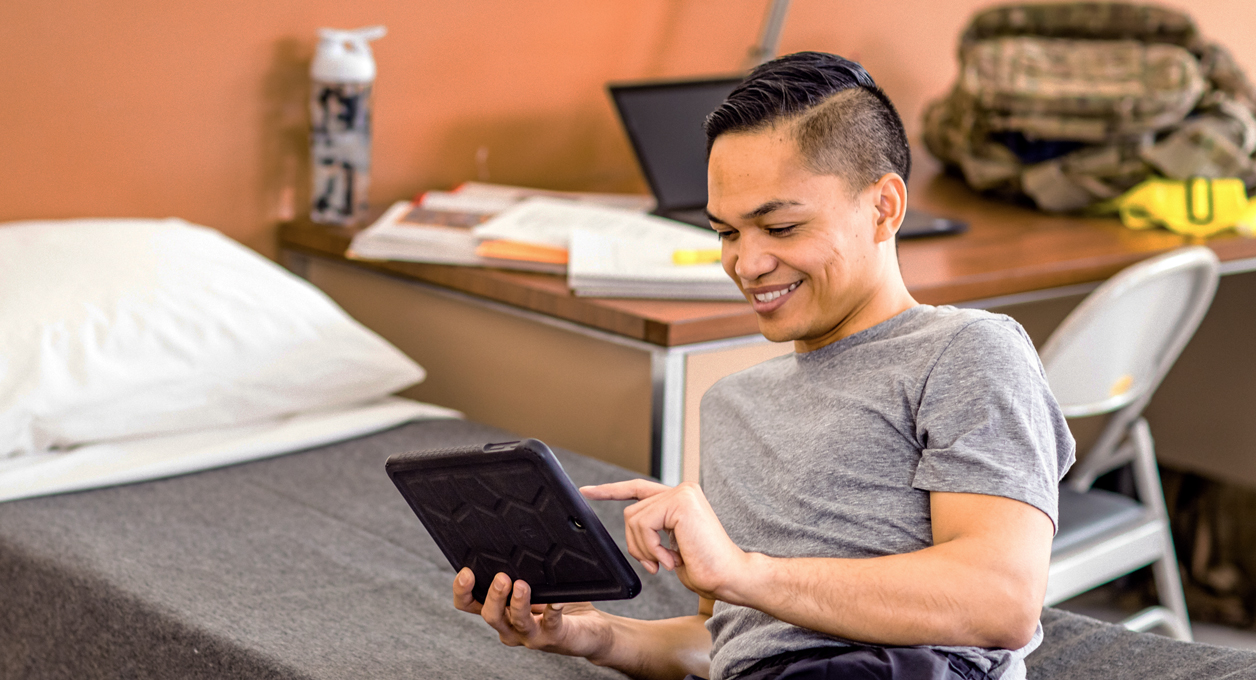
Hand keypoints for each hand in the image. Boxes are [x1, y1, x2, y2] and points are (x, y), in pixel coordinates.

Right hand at [451, 568, 610, 659]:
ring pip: (516, 622)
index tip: (466, 572)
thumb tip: (517, 532)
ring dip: (518, 603)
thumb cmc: (557, 602)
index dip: (463, 591)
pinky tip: (556, 601)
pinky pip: (551, 624)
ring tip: (522, 585)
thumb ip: (523, 566)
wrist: (589, 629)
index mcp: (500, 610)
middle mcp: (510, 626)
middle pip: (490, 615)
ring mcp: (531, 635)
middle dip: (493, 595)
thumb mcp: (536, 581)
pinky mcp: (554, 636)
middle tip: (502, 577)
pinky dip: (552, 611)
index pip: (469, 604)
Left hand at [581, 480, 748, 602]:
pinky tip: (672, 558)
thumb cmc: (704, 568)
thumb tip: (632, 527)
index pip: (637, 489)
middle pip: (631, 511)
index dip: (610, 490)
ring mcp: (682, 493)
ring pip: (634, 519)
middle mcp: (681, 491)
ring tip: (668, 561)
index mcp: (679, 500)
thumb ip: (653, 531)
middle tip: (656, 563)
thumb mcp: (670, 547)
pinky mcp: (681, 502)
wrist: (728, 577)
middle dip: (636, 543)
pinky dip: (652, 548)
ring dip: (645, 549)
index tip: (586, 490)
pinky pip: (644, 524)